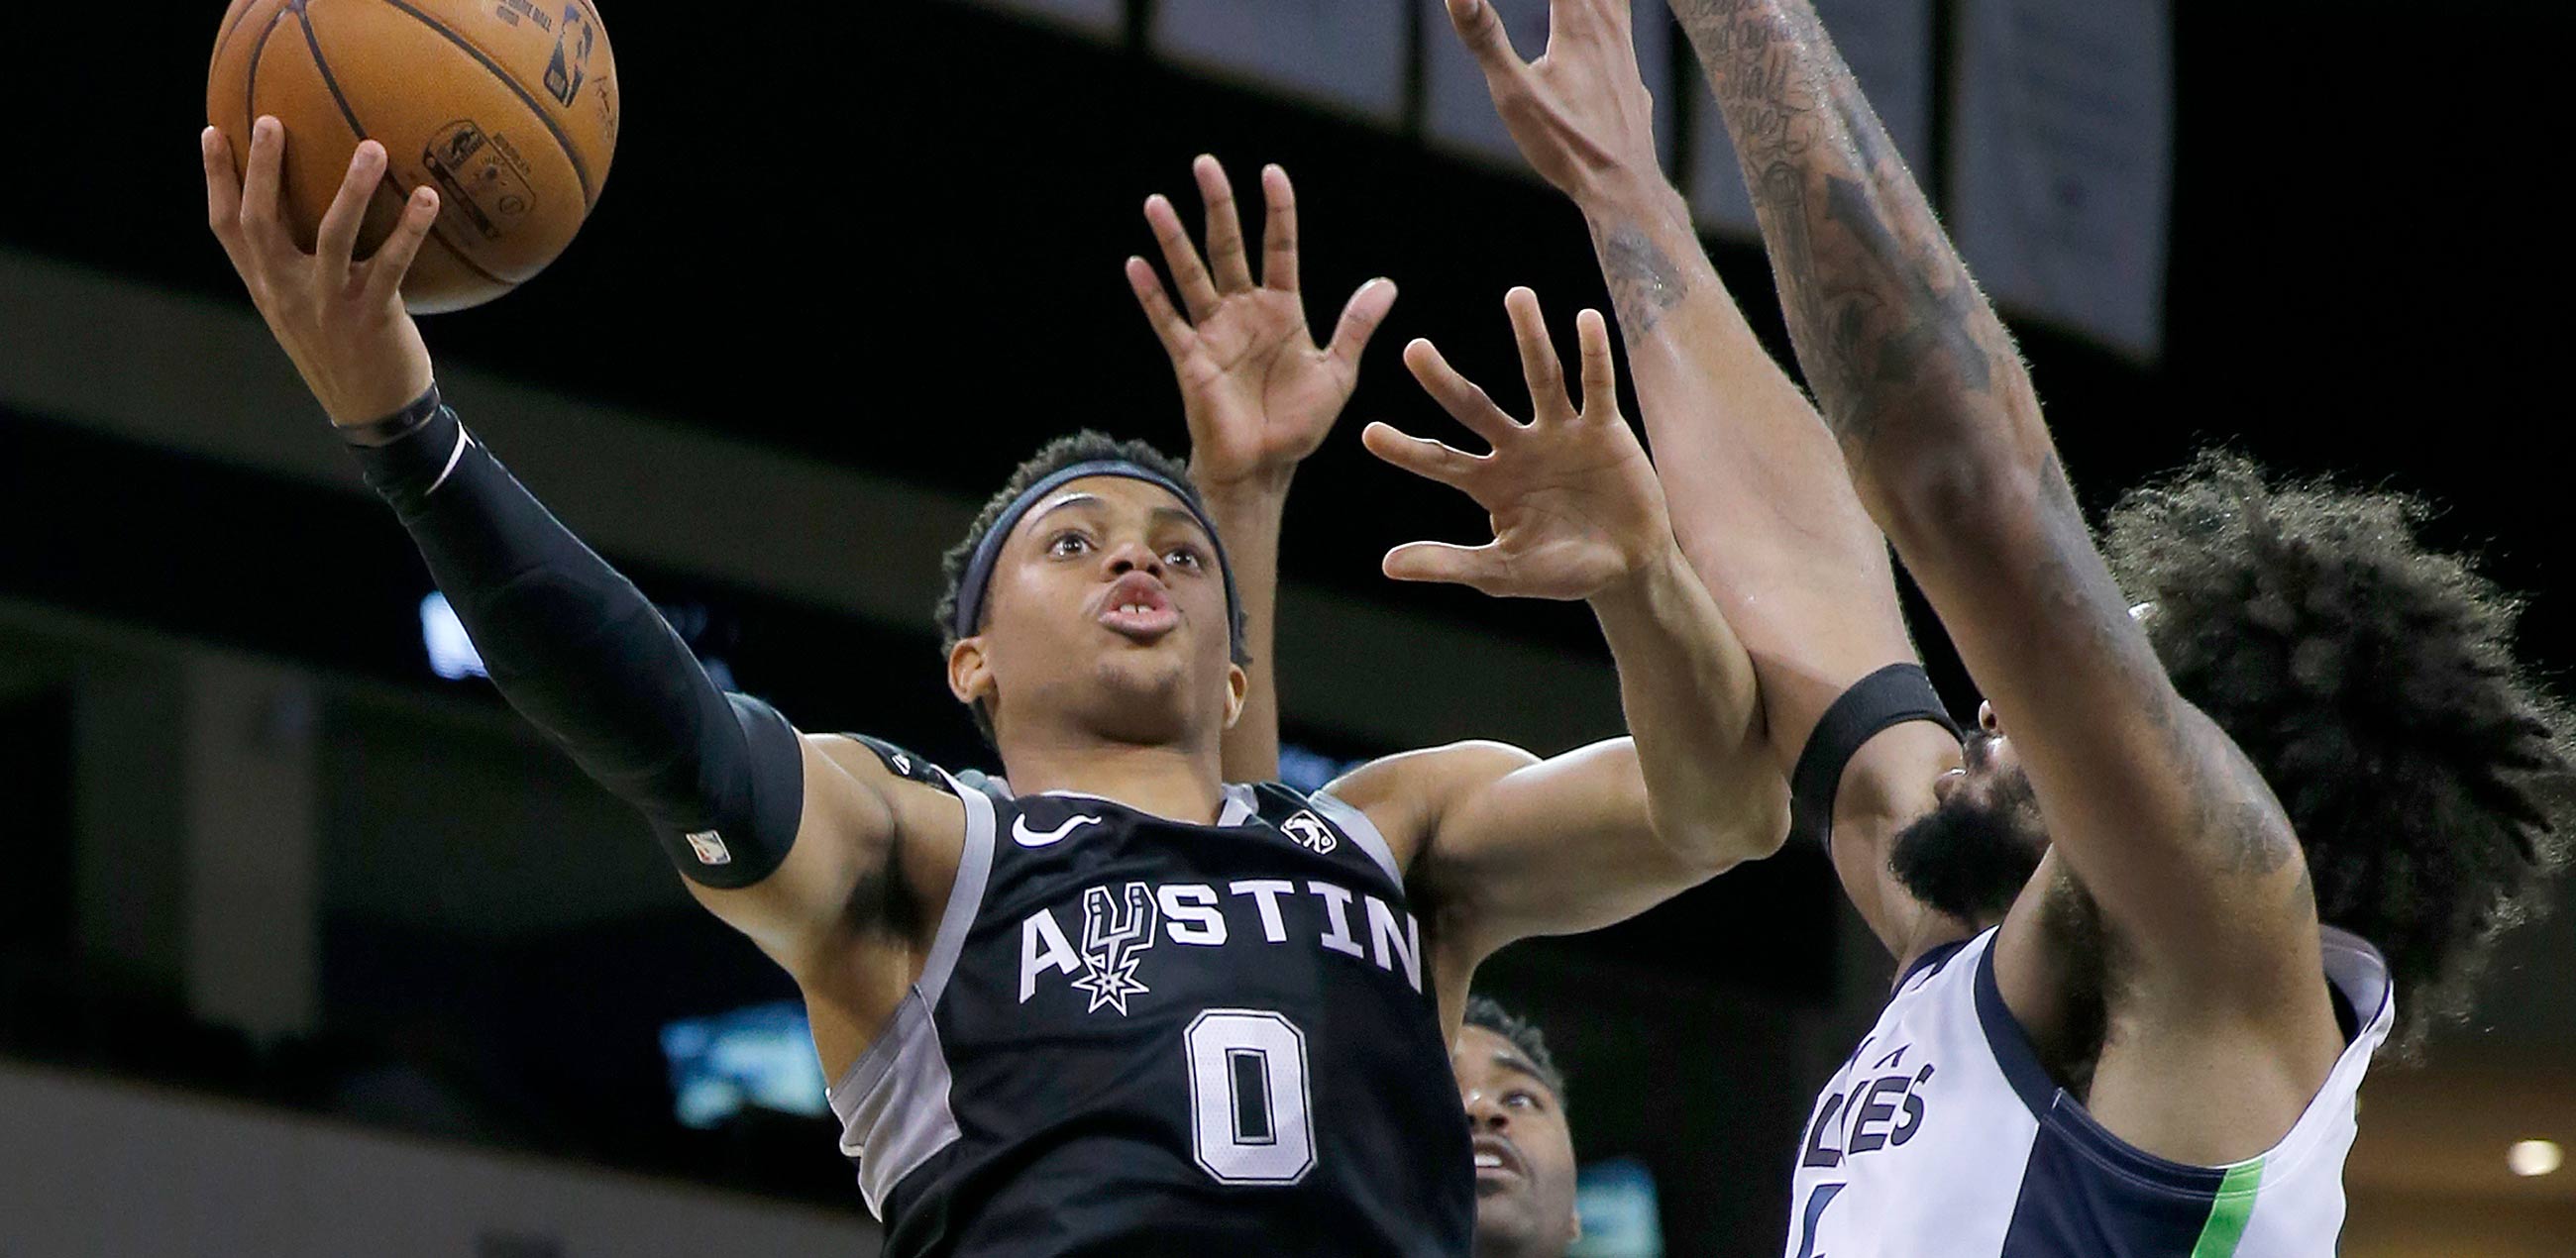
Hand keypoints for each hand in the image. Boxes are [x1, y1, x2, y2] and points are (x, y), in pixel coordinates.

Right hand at [203, 116, 440, 426]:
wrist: (373, 413)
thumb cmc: (344, 352)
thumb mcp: (305, 311)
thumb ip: (298, 266)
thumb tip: (314, 212)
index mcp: (267, 287)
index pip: (228, 229)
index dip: (216, 180)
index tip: (213, 131)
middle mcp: (287, 292)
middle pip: (263, 222)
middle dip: (263, 170)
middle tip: (271, 121)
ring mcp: (328, 303)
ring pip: (332, 235)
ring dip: (352, 188)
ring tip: (372, 147)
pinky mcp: (371, 315)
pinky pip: (392, 264)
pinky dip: (410, 230)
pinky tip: (429, 199)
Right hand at [1127, 157, 1396, 493]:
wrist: (1264, 467)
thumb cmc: (1299, 424)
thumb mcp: (1337, 372)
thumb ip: (1356, 326)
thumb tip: (1386, 283)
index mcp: (1282, 310)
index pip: (1279, 247)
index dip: (1277, 211)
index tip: (1271, 172)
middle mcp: (1244, 312)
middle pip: (1228, 247)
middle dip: (1217, 206)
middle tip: (1205, 163)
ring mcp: (1214, 333)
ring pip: (1191, 275)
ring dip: (1174, 239)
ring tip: (1157, 202)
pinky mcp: (1190, 359)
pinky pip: (1168, 321)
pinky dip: (1152, 294)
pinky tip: (1136, 265)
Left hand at [1367, 288, 1675, 600]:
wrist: (1625, 570)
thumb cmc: (1560, 573)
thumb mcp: (1501, 573)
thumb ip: (1449, 563)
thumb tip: (1387, 565)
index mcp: (1487, 482)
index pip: (1439, 460)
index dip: (1407, 449)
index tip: (1368, 433)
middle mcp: (1517, 448)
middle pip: (1474, 407)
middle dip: (1444, 381)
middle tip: (1411, 350)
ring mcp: (1560, 433)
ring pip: (1541, 377)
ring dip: (1530, 337)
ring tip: (1516, 294)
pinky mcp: (1603, 429)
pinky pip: (1596, 385)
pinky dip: (1592, 353)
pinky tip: (1584, 319)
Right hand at [1446, 0, 1664, 203]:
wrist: (1623, 186)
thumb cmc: (1566, 143)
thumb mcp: (1514, 93)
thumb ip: (1484, 37)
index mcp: (1579, 24)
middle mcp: (1609, 28)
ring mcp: (1625, 51)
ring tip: (1577, 1)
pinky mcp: (1631, 74)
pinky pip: (1623, 21)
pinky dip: (1609, 8)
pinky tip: (1605, 21)